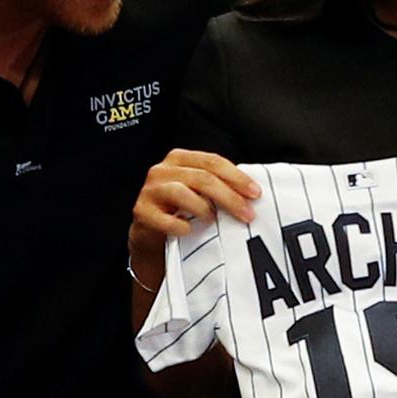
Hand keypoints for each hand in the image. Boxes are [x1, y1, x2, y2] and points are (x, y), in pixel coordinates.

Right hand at [129, 149, 260, 257]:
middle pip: (202, 177)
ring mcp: (150, 190)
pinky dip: (181, 226)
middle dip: (229, 196)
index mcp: (179, 159)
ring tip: (213, 221)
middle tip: (247, 213)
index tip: (256, 193)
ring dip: (204, 208)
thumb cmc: (178, 212)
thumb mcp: (198, 193)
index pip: (212, 161)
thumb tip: (251, 194)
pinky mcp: (141, 212)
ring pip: (182, 192)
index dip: (237, 177)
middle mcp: (162, 170)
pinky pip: (165, 219)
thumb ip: (217, 186)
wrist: (150, 237)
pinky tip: (189, 231)